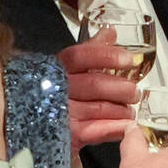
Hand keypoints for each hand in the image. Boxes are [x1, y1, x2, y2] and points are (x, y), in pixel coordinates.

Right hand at [57, 31, 139, 154]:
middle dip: (120, 88)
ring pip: (98, 108)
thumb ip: (90, 49)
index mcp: (55, 68)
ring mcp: (60, 113)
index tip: (128, 60)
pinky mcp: (66, 135)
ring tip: (130, 111)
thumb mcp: (68, 68)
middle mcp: (55, 89)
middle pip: (93, 84)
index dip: (106, 56)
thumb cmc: (54, 93)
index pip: (80, 56)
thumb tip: (109, 32)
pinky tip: (125, 126)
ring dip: (121, 110)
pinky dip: (114, 128)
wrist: (33, 125)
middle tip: (134, 91)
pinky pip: (95, 131)